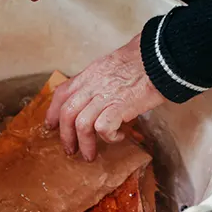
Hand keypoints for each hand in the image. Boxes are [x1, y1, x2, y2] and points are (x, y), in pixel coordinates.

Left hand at [46, 34, 164, 160]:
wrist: (160, 56)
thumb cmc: (143, 59)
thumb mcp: (112, 64)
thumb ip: (101, 79)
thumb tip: (99, 95)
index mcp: (89, 74)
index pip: (62, 93)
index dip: (52, 112)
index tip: (51, 126)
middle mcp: (93, 85)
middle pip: (67, 113)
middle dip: (65, 136)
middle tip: (71, 150)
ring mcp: (105, 96)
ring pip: (81, 124)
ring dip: (85, 144)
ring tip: (91, 155)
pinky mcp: (120, 106)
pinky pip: (103, 128)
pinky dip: (108, 137)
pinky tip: (117, 138)